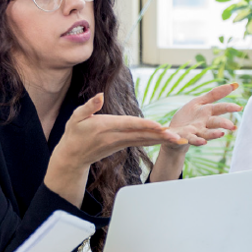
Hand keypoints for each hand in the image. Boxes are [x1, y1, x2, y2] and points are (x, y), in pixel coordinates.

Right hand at [54, 93, 180, 167]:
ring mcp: (121, 142)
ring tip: (179, 138)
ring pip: (145, 140)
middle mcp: (116, 136)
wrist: (72, 156)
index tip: (159, 125)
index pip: (130, 124)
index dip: (145, 125)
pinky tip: (167, 139)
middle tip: (178, 136)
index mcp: (106, 127)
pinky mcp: (123, 145)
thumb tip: (100, 95)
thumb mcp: (76, 117)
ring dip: (162, 139)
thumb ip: (88, 106)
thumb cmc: (73, 134)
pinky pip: (142, 142)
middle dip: (161, 135)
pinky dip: (155, 141)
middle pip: (142, 135)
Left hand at [164, 83, 241, 150]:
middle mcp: (203, 124)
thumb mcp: (199, 102)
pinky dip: (189, 141)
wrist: (173, 133)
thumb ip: (215, 94)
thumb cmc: (189, 117)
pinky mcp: (183, 138)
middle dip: (223, 124)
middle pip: (215, 122)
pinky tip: (193, 141)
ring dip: (212, 134)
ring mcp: (194, 132)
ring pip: (205, 134)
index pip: (220, 109)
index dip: (229, 108)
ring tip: (220, 134)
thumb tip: (235, 84)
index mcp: (207, 113)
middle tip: (232, 126)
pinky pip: (187, 139)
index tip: (239, 107)